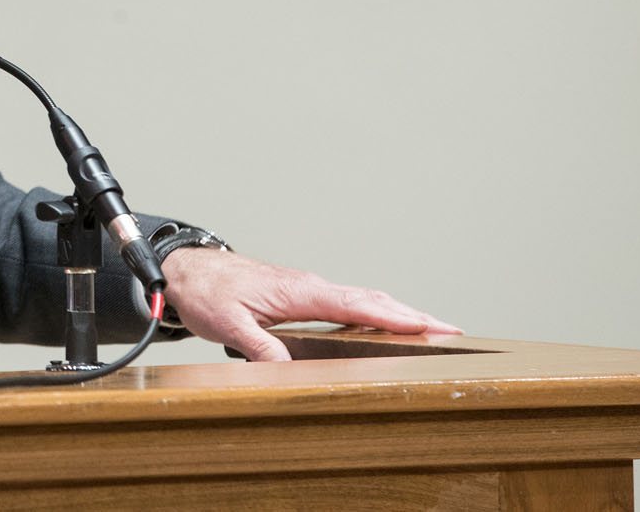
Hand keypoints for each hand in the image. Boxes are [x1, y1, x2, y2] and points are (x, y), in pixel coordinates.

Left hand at [160, 248, 461, 362]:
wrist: (187, 271)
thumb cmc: (207, 291)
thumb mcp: (227, 324)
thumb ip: (258, 345)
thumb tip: (286, 368)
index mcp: (300, 291)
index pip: (357, 305)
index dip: (396, 317)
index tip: (431, 325)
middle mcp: (310, 287)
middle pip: (371, 300)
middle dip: (413, 315)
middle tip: (452, 331)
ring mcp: (308, 291)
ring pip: (363, 301)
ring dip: (398, 314)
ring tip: (434, 330)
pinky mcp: (302, 297)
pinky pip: (348, 305)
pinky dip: (375, 313)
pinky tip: (387, 328)